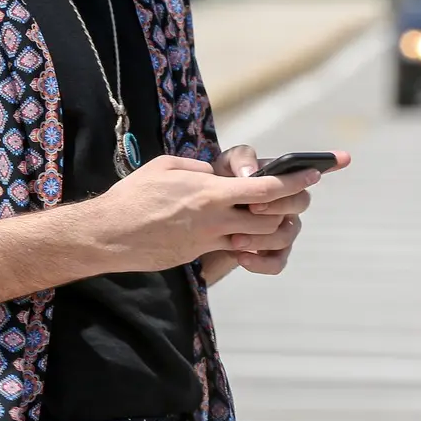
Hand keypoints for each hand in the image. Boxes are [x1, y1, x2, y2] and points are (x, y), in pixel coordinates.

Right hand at [89, 155, 324, 274]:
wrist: (107, 234)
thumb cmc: (134, 194)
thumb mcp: (168, 166)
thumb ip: (201, 168)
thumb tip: (219, 174)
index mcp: (211, 192)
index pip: (266, 188)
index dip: (295, 182)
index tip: (314, 174)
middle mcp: (216, 218)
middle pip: (273, 216)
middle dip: (294, 205)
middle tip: (302, 194)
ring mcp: (209, 240)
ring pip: (260, 237)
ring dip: (276, 226)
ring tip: (278, 212)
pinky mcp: (200, 254)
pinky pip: (236, 249)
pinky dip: (251, 242)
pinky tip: (250, 232)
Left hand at [207, 145, 350, 276]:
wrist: (202, 221)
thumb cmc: (218, 188)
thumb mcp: (223, 167)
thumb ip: (239, 160)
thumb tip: (252, 173)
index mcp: (283, 181)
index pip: (309, 171)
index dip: (331, 163)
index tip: (345, 157)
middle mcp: (290, 205)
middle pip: (301, 202)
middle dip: (278, 204)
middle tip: (252, 207)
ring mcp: (284, 230)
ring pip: (287, 234)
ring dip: (261, 237)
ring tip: (234, 239)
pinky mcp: (273, 254)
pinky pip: (277, 262)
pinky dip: (260, 262)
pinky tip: (242, 257)